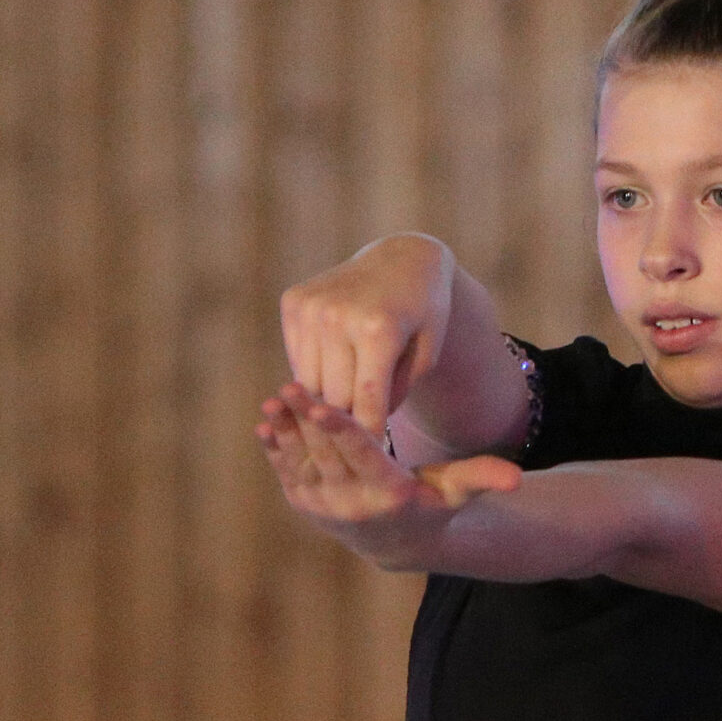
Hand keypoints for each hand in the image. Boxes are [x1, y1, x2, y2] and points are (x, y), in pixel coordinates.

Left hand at [256, 383, 520, 569]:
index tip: (323, 405)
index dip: (341, 431)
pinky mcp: (306, 505)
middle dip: (307, 422)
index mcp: (390, 496)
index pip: (363, 458)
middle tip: (290, 386)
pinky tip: (267, 423)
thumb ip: (483, 477)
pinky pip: (288, 472)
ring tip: (274, 400)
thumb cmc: (434, 503)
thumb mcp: (459, 491)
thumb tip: (518, 479)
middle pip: (327, 455)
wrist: (397, 543)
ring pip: (303, 461)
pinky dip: (276, 449)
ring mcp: (325, 508)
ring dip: (286, 432)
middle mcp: (353, 506)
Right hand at [279, 234, 452, 433]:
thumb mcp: (428, 353)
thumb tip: (361, 426)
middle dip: (348, 420)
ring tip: (346, 408)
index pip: (367, 399)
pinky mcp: (293, 302)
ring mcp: (311, 306)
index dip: (369, 434)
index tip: (371, 461)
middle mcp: (338, 315)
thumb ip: (397, 391)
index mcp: (379, 328)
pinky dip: (313, 374)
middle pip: (333, 395)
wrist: (402, 259)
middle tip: (356, 442)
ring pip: (309, 382)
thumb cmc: (424, 314)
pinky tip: (334, 371)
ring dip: (326, 400)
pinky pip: (297, 359)